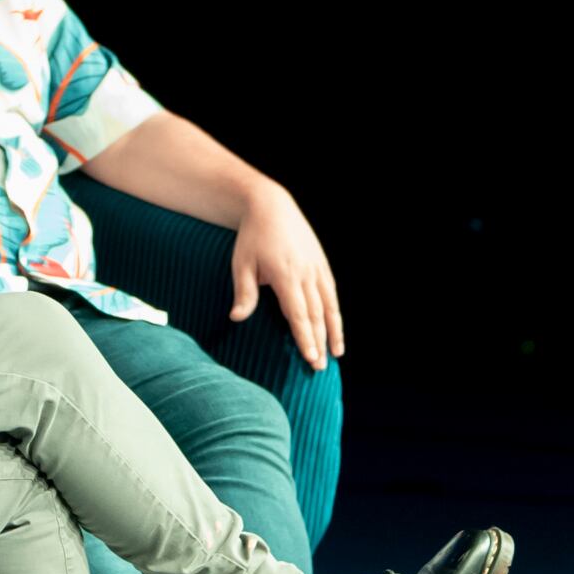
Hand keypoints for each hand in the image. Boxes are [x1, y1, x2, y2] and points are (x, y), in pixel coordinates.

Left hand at [226, 183, 341, 369]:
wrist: (271, 206)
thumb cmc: (251, 237)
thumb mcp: (241, 264)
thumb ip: (244, 293)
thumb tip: (236, 319)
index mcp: (286, 275)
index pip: (298, 315)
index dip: (305, 338)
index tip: (311, 359)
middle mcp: (306, 273)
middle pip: (316, 315)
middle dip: (320, 343)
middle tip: (321, 367)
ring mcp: (317, 268)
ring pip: (329, 305)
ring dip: (334, 331)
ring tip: (337, 353)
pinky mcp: (321, 263)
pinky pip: (331, 292)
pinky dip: (335, 311)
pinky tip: (336, 326)